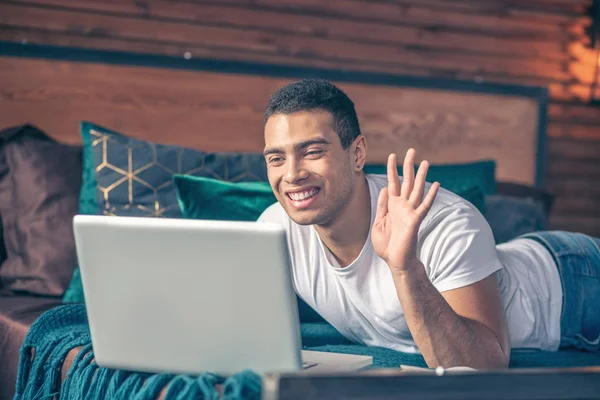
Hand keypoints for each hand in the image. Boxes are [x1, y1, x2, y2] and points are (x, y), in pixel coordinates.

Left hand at [371, 149, 438, 274]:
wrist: (395, 261)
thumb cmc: (386, 244)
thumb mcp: (378, 222)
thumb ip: (382, 205)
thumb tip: (386, 188)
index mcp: (392, 205)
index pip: (393, 183)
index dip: (392, 169)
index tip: (392, 155)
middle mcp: (403, 206)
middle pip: (407, 181)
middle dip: (408, 166)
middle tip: (411, 150)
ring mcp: (410, 212)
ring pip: (417, 190)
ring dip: (422, 176)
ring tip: (425, 162)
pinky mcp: (415, 220)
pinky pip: (424, 206)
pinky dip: (431, 195)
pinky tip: (436, 184)